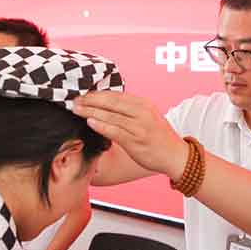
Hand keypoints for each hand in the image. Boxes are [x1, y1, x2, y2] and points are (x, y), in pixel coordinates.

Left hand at [73, 91, 188, 179]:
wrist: (175, 155)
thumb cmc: (159, 138)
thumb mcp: (147, 117)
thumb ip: (130, 111)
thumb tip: (106, 107)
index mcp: (143, 104)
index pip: (116, 95)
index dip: (97, 94)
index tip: (83, 95)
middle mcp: (141, 112)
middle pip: (111, 102)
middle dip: (91, 100)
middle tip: (75, 100)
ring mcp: (139, 126)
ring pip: (110, 115)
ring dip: (91, 111)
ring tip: (77, 110)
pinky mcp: (136, 140)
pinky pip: (115, 131)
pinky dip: (101, 125)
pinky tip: (90, 122)